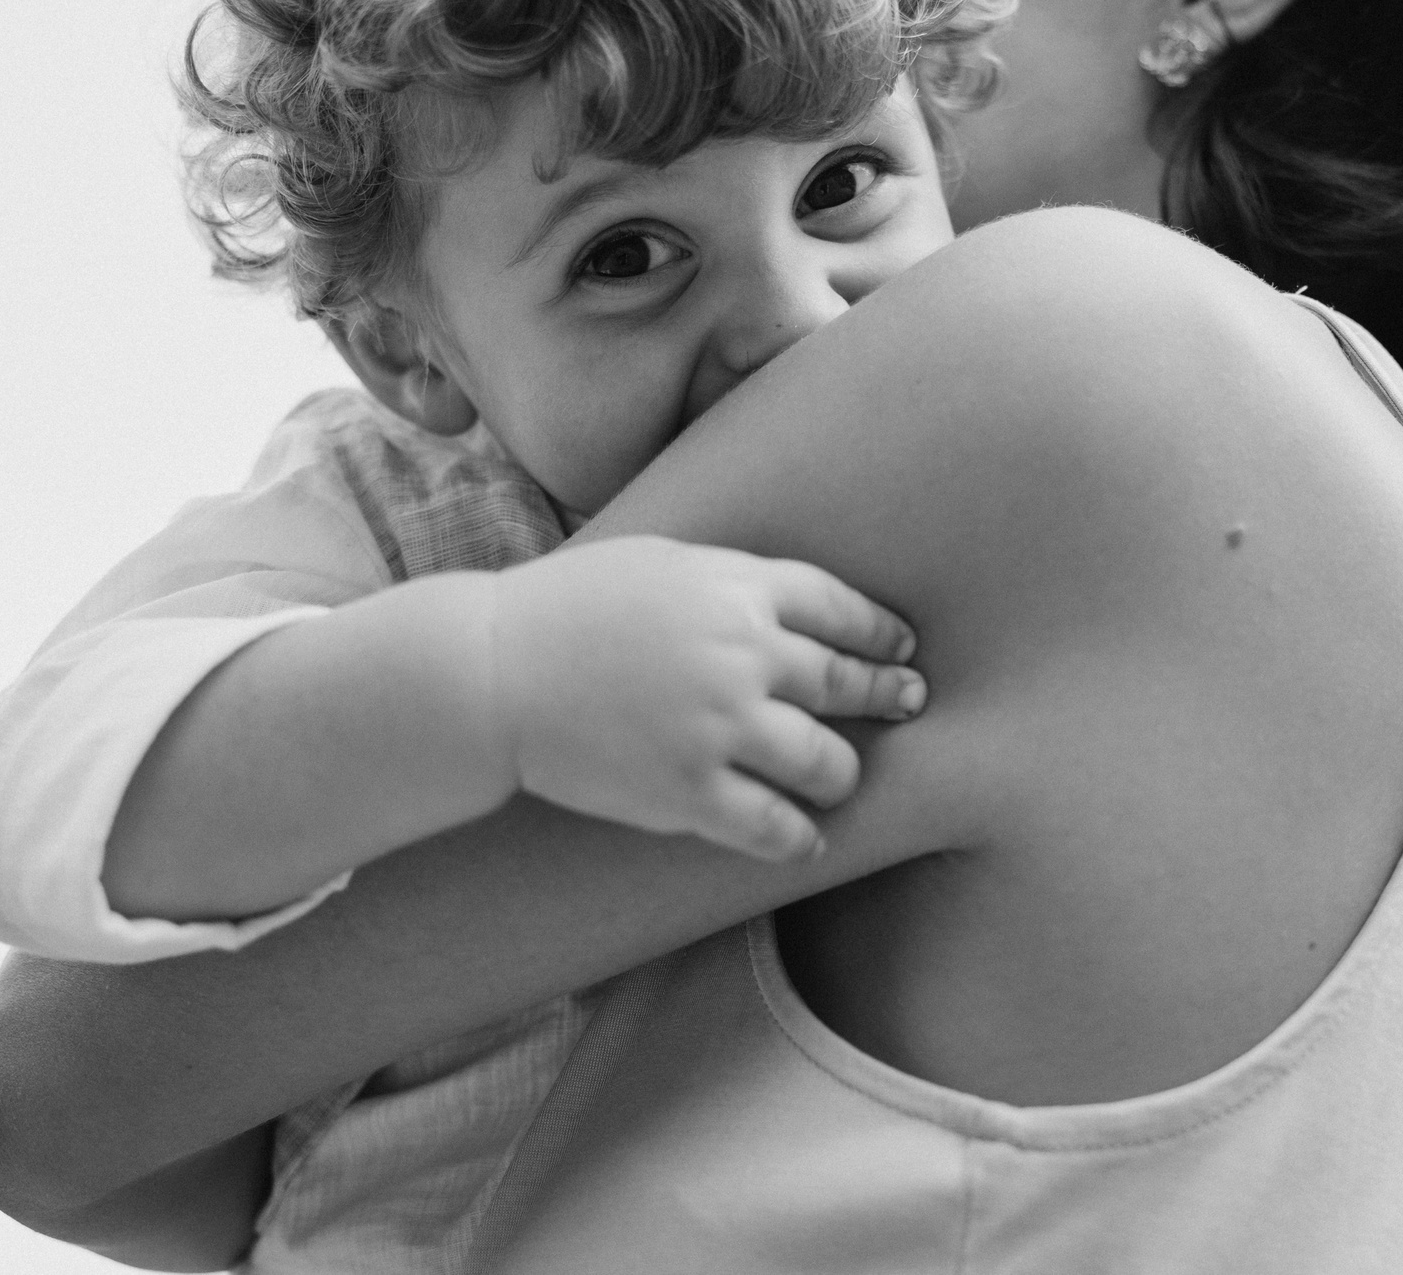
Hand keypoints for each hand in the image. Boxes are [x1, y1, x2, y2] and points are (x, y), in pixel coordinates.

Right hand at [481, 536, 923, 860]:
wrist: (493, 671)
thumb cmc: (571, 606)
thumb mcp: (663, 563)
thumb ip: (733, 581)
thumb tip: (794, 605)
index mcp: (736, 588)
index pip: (841, 609)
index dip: (881, 632)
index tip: (903, 647)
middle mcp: (742, 655)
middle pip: (845, 683)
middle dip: (889, 695)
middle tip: (910, 703)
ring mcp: (719, 726)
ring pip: (826, 762)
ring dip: (842, 773)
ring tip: (837, 778)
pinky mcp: (689, 791)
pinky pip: (773, 826)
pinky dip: (799, 836)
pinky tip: (805, 838)